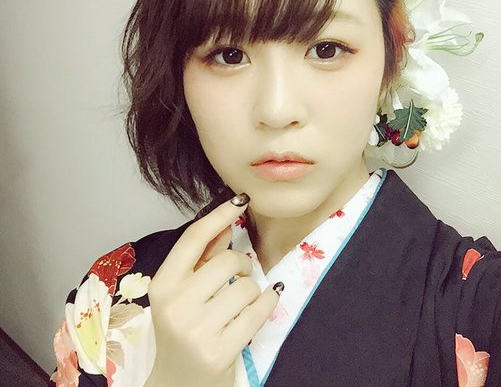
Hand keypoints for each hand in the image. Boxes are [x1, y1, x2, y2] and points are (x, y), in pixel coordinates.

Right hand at [144, 194, 281, 386]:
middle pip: (228, 260)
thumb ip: (202, 258)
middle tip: (239, 278)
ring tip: (241, 303)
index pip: (193, 239)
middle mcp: (175, 306)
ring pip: (247, 286)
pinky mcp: (219, 350)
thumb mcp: (183, 294)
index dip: (220, 215)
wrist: (179, 384)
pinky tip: (265, 303)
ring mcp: (196, 330)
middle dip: (242, 266)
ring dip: (253, 291)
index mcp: (162, 285)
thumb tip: (226, 222)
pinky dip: (269, 302)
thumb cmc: (184, 333)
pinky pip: (259, 310)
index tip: (240, 200)